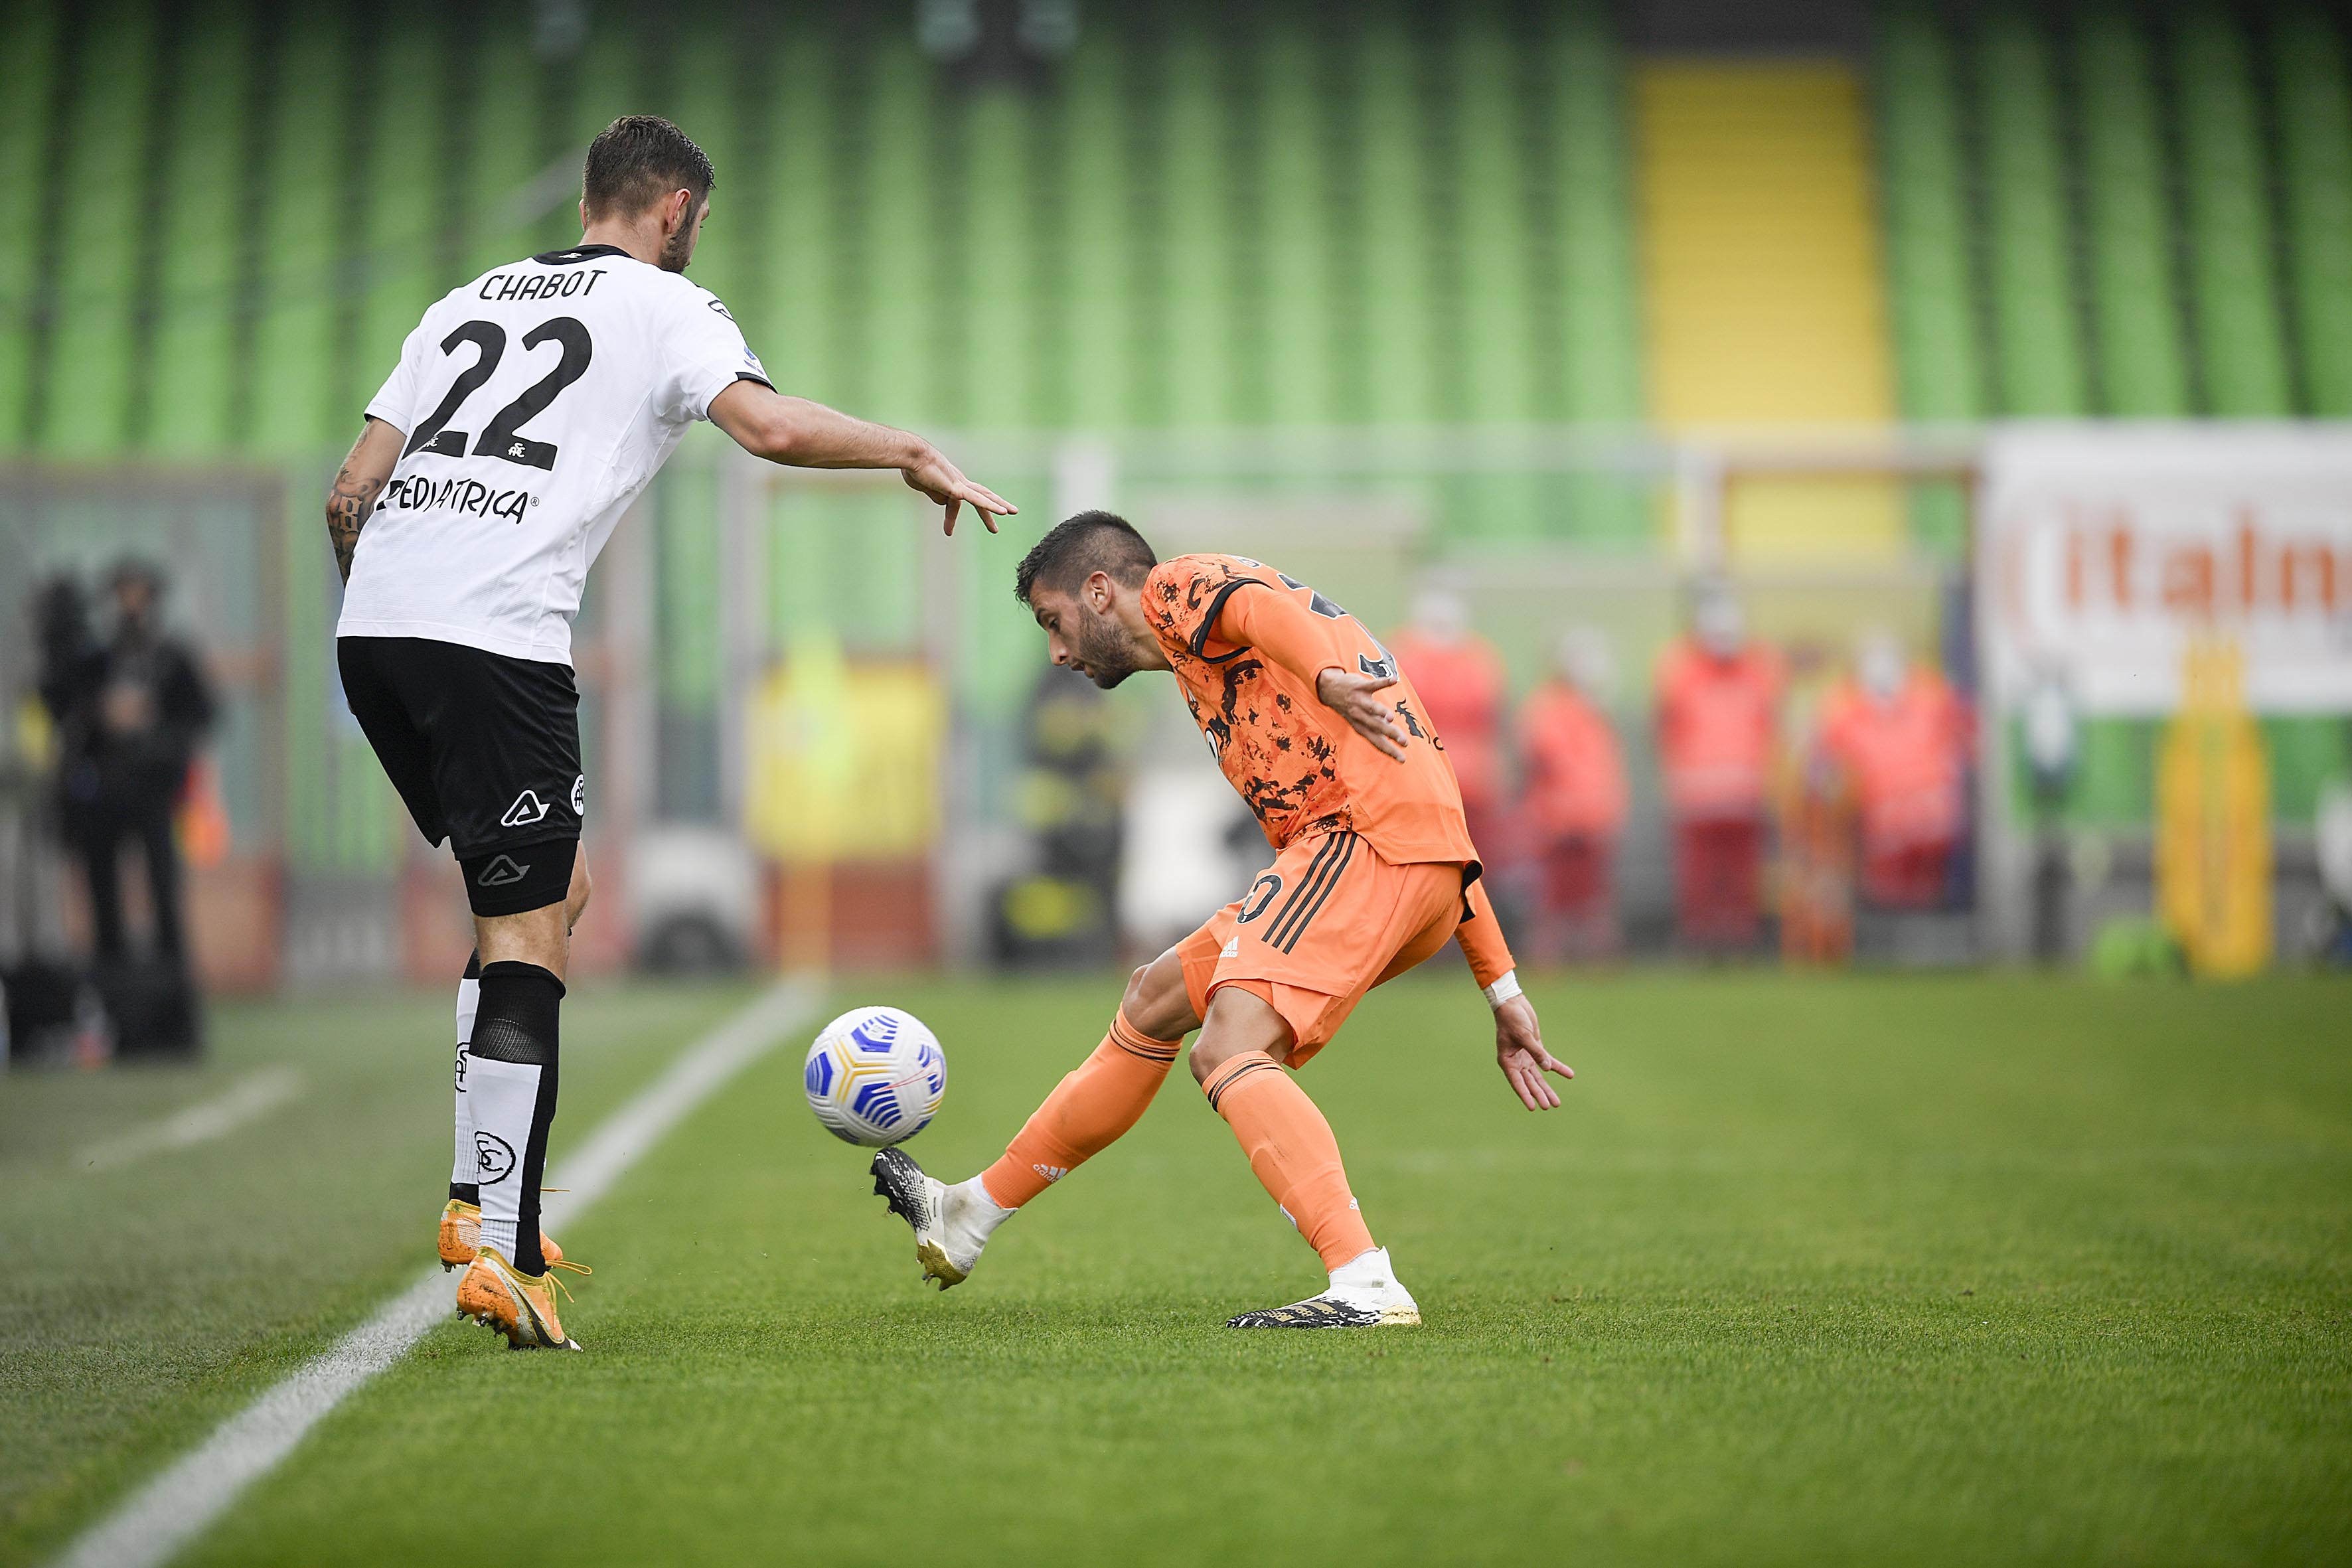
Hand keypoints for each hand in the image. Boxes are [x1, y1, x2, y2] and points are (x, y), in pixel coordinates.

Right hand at [901, 446, 1015, 535]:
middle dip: (990, 509)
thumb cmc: (914, 468)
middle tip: (999, 522)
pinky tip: (1003, 512)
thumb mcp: (924, 486)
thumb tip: (943, 503)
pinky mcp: (958, 488)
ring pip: (984, 497)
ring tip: (1013, 512)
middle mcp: (959, 482)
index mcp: (950, 482)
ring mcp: (960, 485)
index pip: (955, 502)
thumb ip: (935, 494)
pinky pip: (978, 500)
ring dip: (999, 505)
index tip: (948, 532)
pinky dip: (991, 506)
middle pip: (980, 496)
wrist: (912, 456)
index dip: (951, 518)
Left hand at [1316, 668, 1408, 760]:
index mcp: (1361, 727)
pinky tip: (1394, 680)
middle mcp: (1359, 716)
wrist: (1328, 689)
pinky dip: (1384, 683)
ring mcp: (1359, 701)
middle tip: (1404, 741)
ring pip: (1372, 708)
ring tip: (1391, 718)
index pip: (1377, 741)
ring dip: (1381, 712)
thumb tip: (1394, 736)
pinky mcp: (1360, 687)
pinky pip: (1373, 685)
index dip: (1389, 751)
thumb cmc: (1351, 707)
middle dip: (1390, 734)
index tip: (1402, 759)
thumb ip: (1377, 728)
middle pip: (1377, 727)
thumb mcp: (1360, 721)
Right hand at [1494, 995, 1571, 1110]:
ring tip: (1556, 1102)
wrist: (1512, 1004)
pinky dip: (1558, 1068)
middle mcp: (1516, 1062)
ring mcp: (1526, 1057)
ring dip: (1547, 1088)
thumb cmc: (1511, 1019)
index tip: (1533, 1107)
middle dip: (1539, 1094)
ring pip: (1538, 1076)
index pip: (1517, 1081)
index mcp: (1507, 1060)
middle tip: (1548, 1106)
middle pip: (1529, 1082)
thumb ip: (1536, 1052)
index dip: (1525, 1094)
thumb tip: (1547, 1068)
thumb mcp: (1523, 1035)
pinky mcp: (1536, 1049)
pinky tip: (1569, 1075)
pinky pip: (1548, 1061)